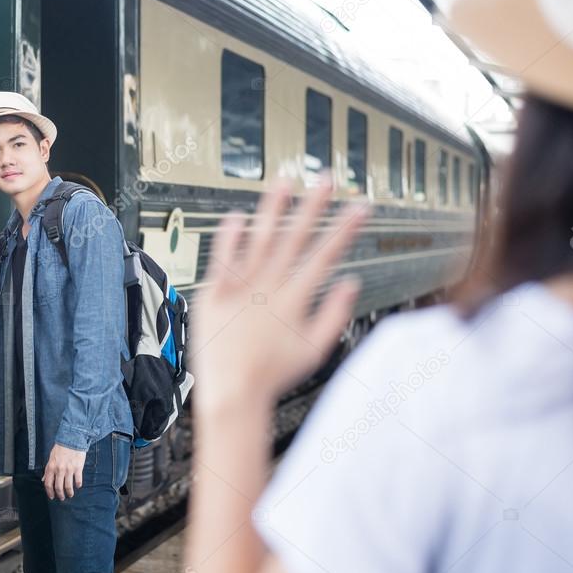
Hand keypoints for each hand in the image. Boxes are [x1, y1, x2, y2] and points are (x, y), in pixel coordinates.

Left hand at [42, 443, 85, 499]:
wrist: (72, 438)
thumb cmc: (61, 448)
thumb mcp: (51, 458)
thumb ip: (48, 469)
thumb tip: (44, 479)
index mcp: (51, 467)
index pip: (48, 483)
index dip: (49, 492)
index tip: (52, 496)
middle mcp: (59, 470)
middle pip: (58, 487)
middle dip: (60, 495)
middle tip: (62, 498)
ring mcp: (69, 469)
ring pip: (68, 486)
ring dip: (69, 493)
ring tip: (70, 495)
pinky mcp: (78, 468)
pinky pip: (78, 480)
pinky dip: (78, 485)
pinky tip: (78, 486)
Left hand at [190, 178, 367, 417]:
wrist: (232, 392)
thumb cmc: (272, 375)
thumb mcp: (314, 350)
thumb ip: (334, 314)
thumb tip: (351, 283)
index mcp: (295, 300)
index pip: (326, 255)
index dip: (345, 229)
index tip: (359, 207)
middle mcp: (269, 288)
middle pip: (296, 238)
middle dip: (314, 206)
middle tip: (326, 180)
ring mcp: (240, 288)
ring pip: (259, 239)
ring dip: (273, 209)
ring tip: (284, 182)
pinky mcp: (213, 294)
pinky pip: (221, 258)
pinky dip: (229, 236)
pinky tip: (236, 215)